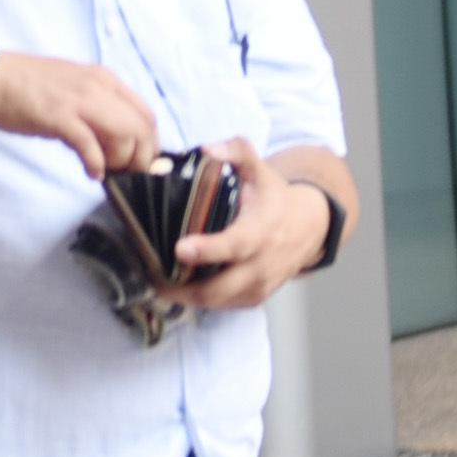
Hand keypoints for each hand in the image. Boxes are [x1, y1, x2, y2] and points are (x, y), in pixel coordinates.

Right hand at [0, 49, 161, 174]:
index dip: (150, 143)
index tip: (140, 162)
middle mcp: (98, 86)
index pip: (146, 114)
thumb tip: (116, 138)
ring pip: (124, 135)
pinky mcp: (58, 117)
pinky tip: (90, 172)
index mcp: (104, 79)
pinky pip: (90, 145)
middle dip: (141, 158)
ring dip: (121, 161)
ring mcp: (79, 101)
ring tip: (105, 171)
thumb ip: (97, 106)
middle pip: (142, 128)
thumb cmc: (27, 85)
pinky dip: (96, 164)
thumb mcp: (73, 86)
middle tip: (126, 174)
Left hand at [160, 139, 326, 310]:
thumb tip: (208, 149)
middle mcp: (261, 264)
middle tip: (148, 274)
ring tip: (154, 281)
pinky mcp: (254, 298)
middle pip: (219, 287)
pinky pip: (222, 306)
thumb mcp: (260, 169)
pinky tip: (175, 288)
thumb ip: (237, 151)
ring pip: (217, 301)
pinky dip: (198, 300)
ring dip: (184, 296)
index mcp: (260, 232)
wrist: (308, 228)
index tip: (180, 249)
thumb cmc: (274, 197)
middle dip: (182, 286)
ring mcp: (258, 286)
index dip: (208, 249)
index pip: (234, 245)